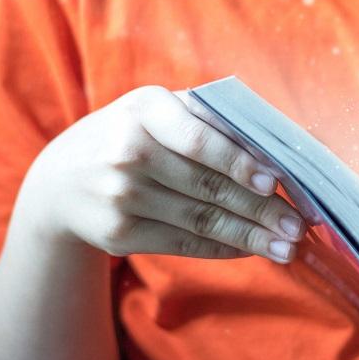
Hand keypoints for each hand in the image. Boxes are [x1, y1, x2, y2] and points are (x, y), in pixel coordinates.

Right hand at [17, 86, 304, 262]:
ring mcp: (120, 196)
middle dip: (261, 210)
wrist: (60, 180)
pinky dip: (222, 249)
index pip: (200, 139)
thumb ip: (210, 120)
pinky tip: (251, 250)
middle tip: (298, 226)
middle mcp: (128, 151)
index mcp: (146, 109)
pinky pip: (183, 243)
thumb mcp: (158, 111)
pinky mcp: (118, 233)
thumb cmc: (133, 134)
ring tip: (287, 247)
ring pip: (201, 220)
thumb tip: (278, 148)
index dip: (240, 162)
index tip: (276, 182)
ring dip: (250, 237)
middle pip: (208, 186)